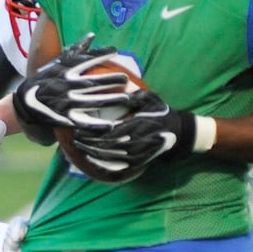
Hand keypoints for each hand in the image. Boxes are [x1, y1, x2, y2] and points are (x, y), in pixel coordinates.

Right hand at [11, 34, 127, 142]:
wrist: (26, 103)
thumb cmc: (45, 80)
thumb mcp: (58, 63)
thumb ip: (76, 50)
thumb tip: (92, 35)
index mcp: (65, 71)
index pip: (85, 60)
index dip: (101, 55)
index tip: (116, 52)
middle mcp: (66, 86)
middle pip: (94, 83)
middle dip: (112, 80)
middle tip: (126, 79)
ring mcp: (67, 103)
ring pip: (93, 102)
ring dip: (111, 100)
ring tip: (126, 98)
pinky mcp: (66, 119)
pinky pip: (85, 122)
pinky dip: (98, 125)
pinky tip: (112, 125)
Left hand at [71, 89, 195, 172]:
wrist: (177, 133)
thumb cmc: (161, 112)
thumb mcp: (150, 99)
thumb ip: (134, 95)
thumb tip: (119, 85)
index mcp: (137, 125)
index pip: (110, 131)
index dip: (93, 132)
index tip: (79, 127)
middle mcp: (136, 142)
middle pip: (107, 146)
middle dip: (89, 143)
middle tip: (75, 138)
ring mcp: (137, 154)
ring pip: (110, 157)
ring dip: (93, 153)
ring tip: (79, 147)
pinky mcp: (138, 162)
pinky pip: (117, 166)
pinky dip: (103, 164)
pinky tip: (91, 160)